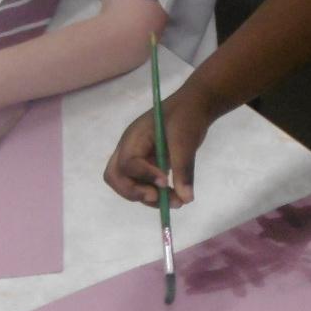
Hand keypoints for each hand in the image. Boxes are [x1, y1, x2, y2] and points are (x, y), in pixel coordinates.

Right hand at [103, 85, 213, 206]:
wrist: (195, 108)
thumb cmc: (187, 116)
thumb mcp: (186, 140)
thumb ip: (183, 169)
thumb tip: (186, 198)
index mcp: (134, 138)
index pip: (127, 162)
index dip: (143, 175)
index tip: (164, 181)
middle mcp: (130, 150)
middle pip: (115, 177)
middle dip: (133, 191)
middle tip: (157, 197)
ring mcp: (138, 160)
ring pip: (130, 186)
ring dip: (150, 198)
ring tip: (177, 202)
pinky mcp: (148, 167)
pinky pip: (144, 187)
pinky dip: (158, 196)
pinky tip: (177, 197)